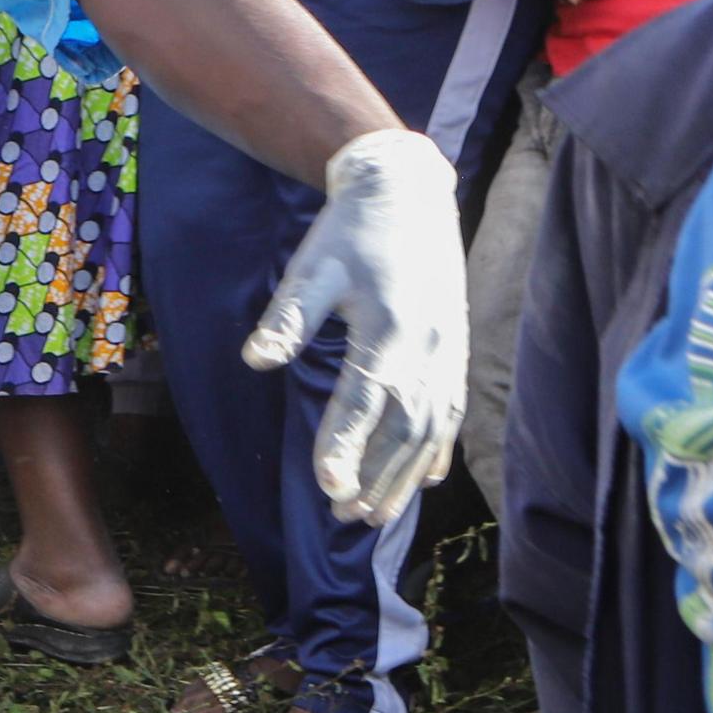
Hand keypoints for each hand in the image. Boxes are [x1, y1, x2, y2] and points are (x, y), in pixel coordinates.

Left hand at [246, 129, 468, 526]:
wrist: (409, 195)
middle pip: (403, 429)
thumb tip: (257, 362)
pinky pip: (451, 413)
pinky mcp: (456, 352)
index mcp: (390, 329)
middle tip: (343, 517)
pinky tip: (426, 482)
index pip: (364, 401)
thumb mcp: (312, 268)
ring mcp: (449, 354)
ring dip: (404, 477)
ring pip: (431, 430)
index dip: (344, 446)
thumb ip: (287, 318)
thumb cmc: (351, 233)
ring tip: (374, 516)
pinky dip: (438, 451)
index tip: (325, 489)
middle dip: (375, 478)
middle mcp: (428, 349)